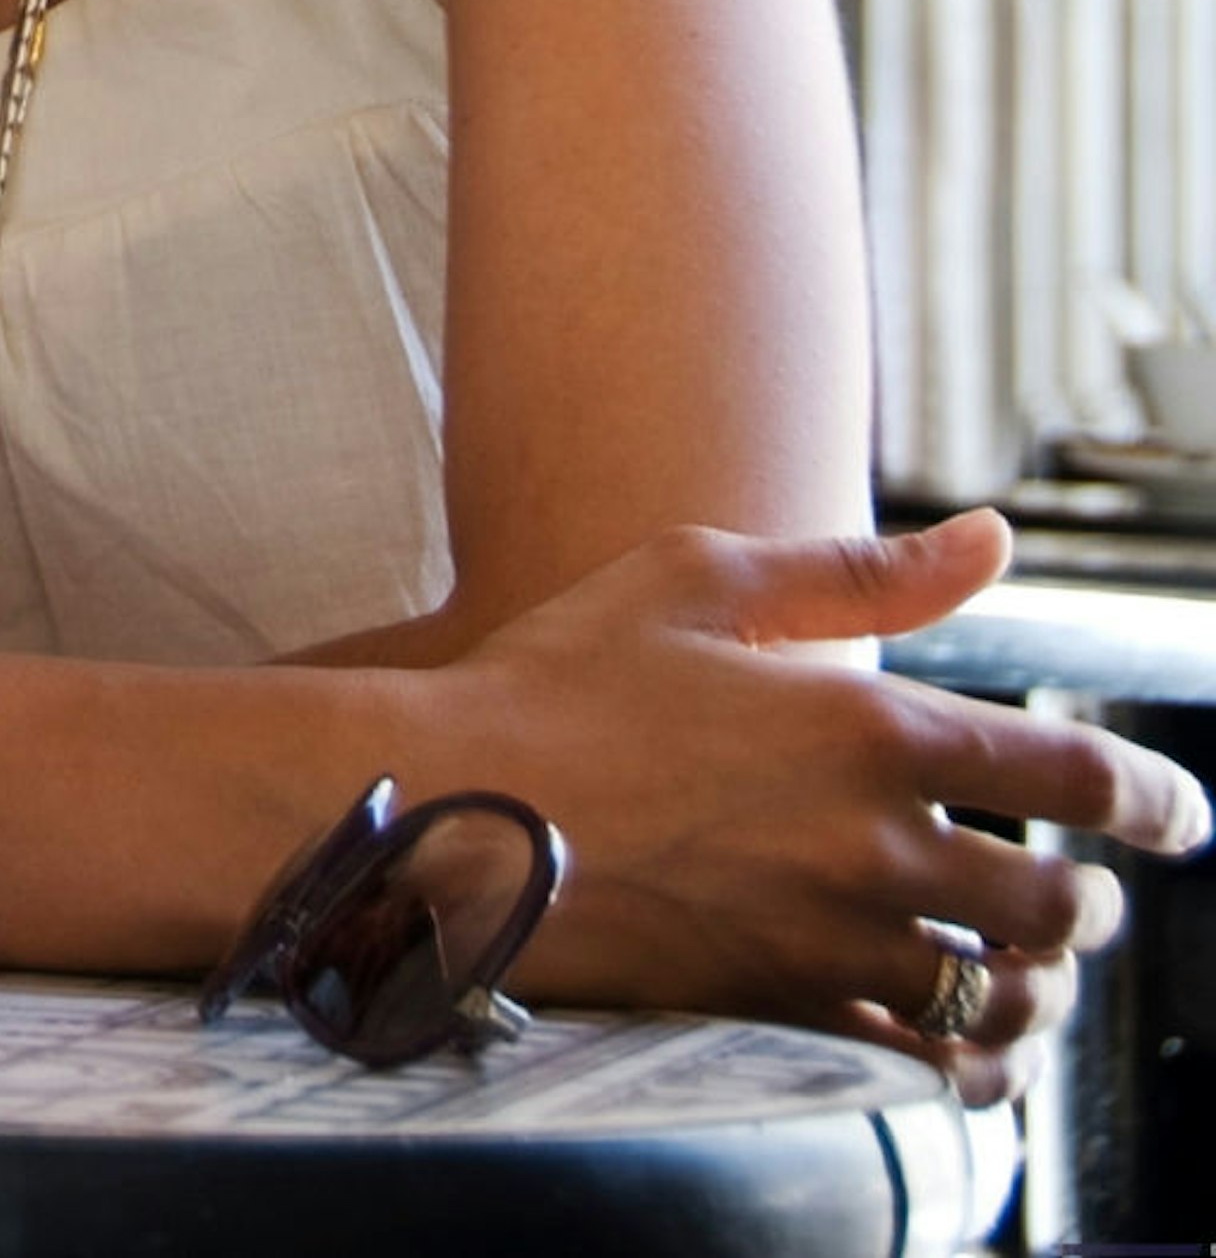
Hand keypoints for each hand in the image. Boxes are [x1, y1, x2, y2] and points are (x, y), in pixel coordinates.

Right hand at [442, 512, 1209, 1102]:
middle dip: (1093, 906)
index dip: (1150, 802)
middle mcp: (872, 841)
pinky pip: (922, 1062)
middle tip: (1092, 898)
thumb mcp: (704, 576)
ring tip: (1040, 973)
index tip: (1184, 818)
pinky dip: (970, 1067)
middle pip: (1056, 904)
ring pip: (1003, 992)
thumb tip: (989, 536)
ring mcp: (831, 936)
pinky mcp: (784, 1007)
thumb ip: (861, 568)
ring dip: (1043, 988)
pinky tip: (970, 1054)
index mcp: (867, 725)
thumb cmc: (566, 674)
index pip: (1066, 777)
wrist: (458, 807)